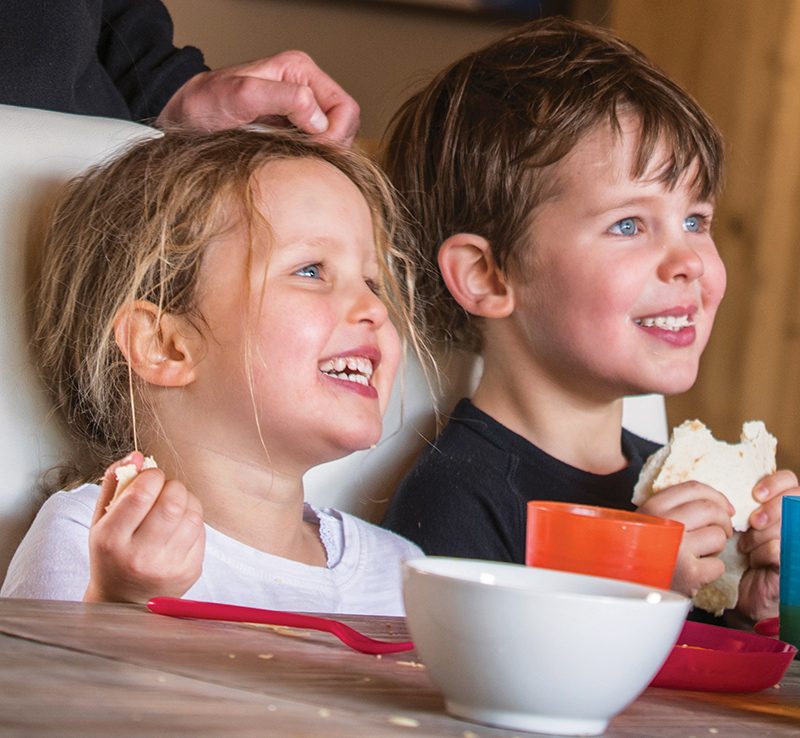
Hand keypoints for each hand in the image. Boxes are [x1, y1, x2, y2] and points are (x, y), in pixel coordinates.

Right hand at [83, 452, 204, 603]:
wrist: (123, 600)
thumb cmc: (111, 552)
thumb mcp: (100, 519)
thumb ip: (114, 482)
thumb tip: (138, 456)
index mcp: (111, 540)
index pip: (140, 495)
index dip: (152, 476)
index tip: (152, 476)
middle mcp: (139, 557)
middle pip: (172, 504)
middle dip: (173, 486)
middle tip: (166, 489)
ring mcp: (167, 567)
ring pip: (192, 515)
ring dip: (187, 500)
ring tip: (174, 505)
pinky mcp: (190, 571)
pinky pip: (201, 531)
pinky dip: (193, 520)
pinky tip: (179, 526)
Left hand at [156, 51, 359, 144]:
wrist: (183, 116)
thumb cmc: (206, 103)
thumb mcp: (241, 96)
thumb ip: (284, 98)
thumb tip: (318, 118)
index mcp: (301, 71)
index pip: (346, 108)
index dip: (335, 135)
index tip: (312, 150)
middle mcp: (306, 88)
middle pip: (346, 125)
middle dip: (332, 147)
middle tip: (305, 159)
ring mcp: (301, 110)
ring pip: (336, 140)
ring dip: (322, 156)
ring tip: (295, 161)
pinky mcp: (293, 130)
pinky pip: (318, 150)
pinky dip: (312, 160)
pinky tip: (292, 163)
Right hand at [636, 482, 733, 596]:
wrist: (622, 583)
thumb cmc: (636, 550)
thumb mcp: (645, 519)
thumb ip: (671, 506)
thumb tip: (714, 502)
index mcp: (654, 506)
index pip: (694, 488)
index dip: (716, 496)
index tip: (725, 506)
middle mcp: (666, 523)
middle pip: (712, 510)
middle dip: (724, 521)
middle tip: (722, 530)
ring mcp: (679, 548)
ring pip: (718, 536)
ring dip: (717, 546)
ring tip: (703, 552)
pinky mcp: (690, 573)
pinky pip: (718, 565)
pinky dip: (712, 570)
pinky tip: (697, 571)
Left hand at [736, 469, 798, 621]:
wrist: (748, 594)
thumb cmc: (744, 555)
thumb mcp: (745, 526)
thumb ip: (750, 506)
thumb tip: (743, 491)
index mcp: (788, 508)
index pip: (791, 480)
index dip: (774, 483)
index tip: (755, 494)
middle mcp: (798, 522)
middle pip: (793, 499)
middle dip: (770, 510)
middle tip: (753, 523)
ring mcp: (798, 543)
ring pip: (785, 525)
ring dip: (759, 536)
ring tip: (747, 547)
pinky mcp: (795, 564)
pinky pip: (778, 549)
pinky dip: (761, 554)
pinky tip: (754, 561)